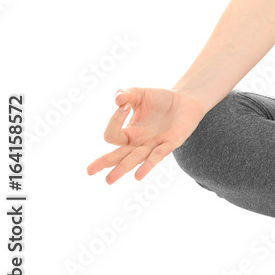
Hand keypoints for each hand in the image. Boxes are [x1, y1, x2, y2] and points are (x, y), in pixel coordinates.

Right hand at [86, 87, 207, 183]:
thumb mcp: (139, 93)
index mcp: (129, 133)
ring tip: (109, 180)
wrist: (186, 100)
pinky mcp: (170, 144)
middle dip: (104, 162)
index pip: (113, 135)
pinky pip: (157, 156)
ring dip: (123, 168)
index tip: (124, 105)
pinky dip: (148, 165)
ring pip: (135, 159)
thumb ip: (126, 94)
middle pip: (118, 155)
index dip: (114, 120)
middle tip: (89, 171)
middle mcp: (139, 143)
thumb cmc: (160, 99)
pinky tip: (138, 176)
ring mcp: (153, 145)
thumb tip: (117, 100)